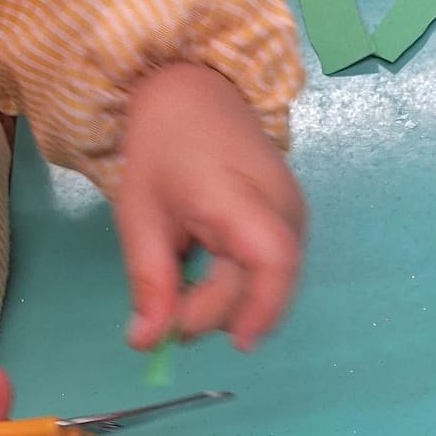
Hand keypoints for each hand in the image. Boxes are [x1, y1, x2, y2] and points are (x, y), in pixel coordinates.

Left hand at [116, 63, 305, 354]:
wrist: (195, 92)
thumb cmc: (163, 147)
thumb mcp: (140, 214)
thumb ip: (149, 280)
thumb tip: (146, 344)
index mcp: (241, 195)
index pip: (273, 261)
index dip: (260, 309)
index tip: (233, 343)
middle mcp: (283, 207)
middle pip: (268, 283)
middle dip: (219, 314)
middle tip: (168, 317)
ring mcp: (294, 214)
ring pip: (273, 283)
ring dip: (229, 303)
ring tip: (184, 288)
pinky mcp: (293, 222)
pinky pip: (272, 270)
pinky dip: (240, 286)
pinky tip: (207, 274)